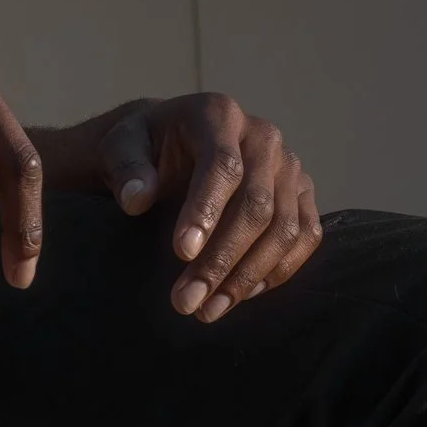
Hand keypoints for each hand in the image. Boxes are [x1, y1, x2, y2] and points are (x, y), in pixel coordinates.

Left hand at [34, 93, 322, 320]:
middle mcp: (263, 137)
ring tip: (207, 311)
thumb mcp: (121, 148)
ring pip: (285, 228)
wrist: (174, 142)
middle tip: (185, 302)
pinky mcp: (302, 194)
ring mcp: (289, 166)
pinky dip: (277, 272)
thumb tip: (136, 199)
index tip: (181, 253)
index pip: (222, 165)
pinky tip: (240, 296)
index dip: (205, 211)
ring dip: (247, 277)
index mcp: (219, 115)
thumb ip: (127, 170)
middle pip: (257, 205)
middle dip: (222, 260)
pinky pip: (305, 237)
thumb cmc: (145, 146)